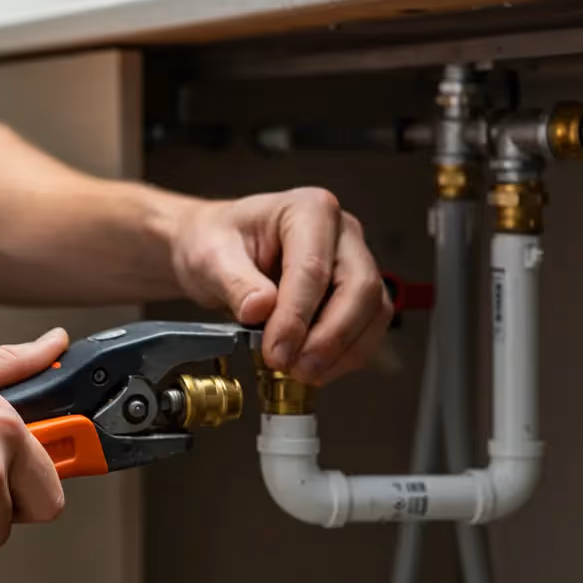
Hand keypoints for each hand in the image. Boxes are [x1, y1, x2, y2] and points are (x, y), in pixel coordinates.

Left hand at [171, 187, 391, 385]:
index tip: (276, 351)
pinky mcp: (357, 294)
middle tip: (295, 367)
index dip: (297, 317)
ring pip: (373, 311)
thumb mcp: (210, 256)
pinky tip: (315, 369)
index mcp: (309, 210)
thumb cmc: (217, 242)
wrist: (218, 250)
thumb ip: (234, 281)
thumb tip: (260, 308)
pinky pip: (367, 328)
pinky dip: (345, 355)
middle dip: (329, 337)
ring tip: (302, 373)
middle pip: (359, 288)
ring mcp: (355, 262)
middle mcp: (342, 233)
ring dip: (342, 351)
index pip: (313, 268)